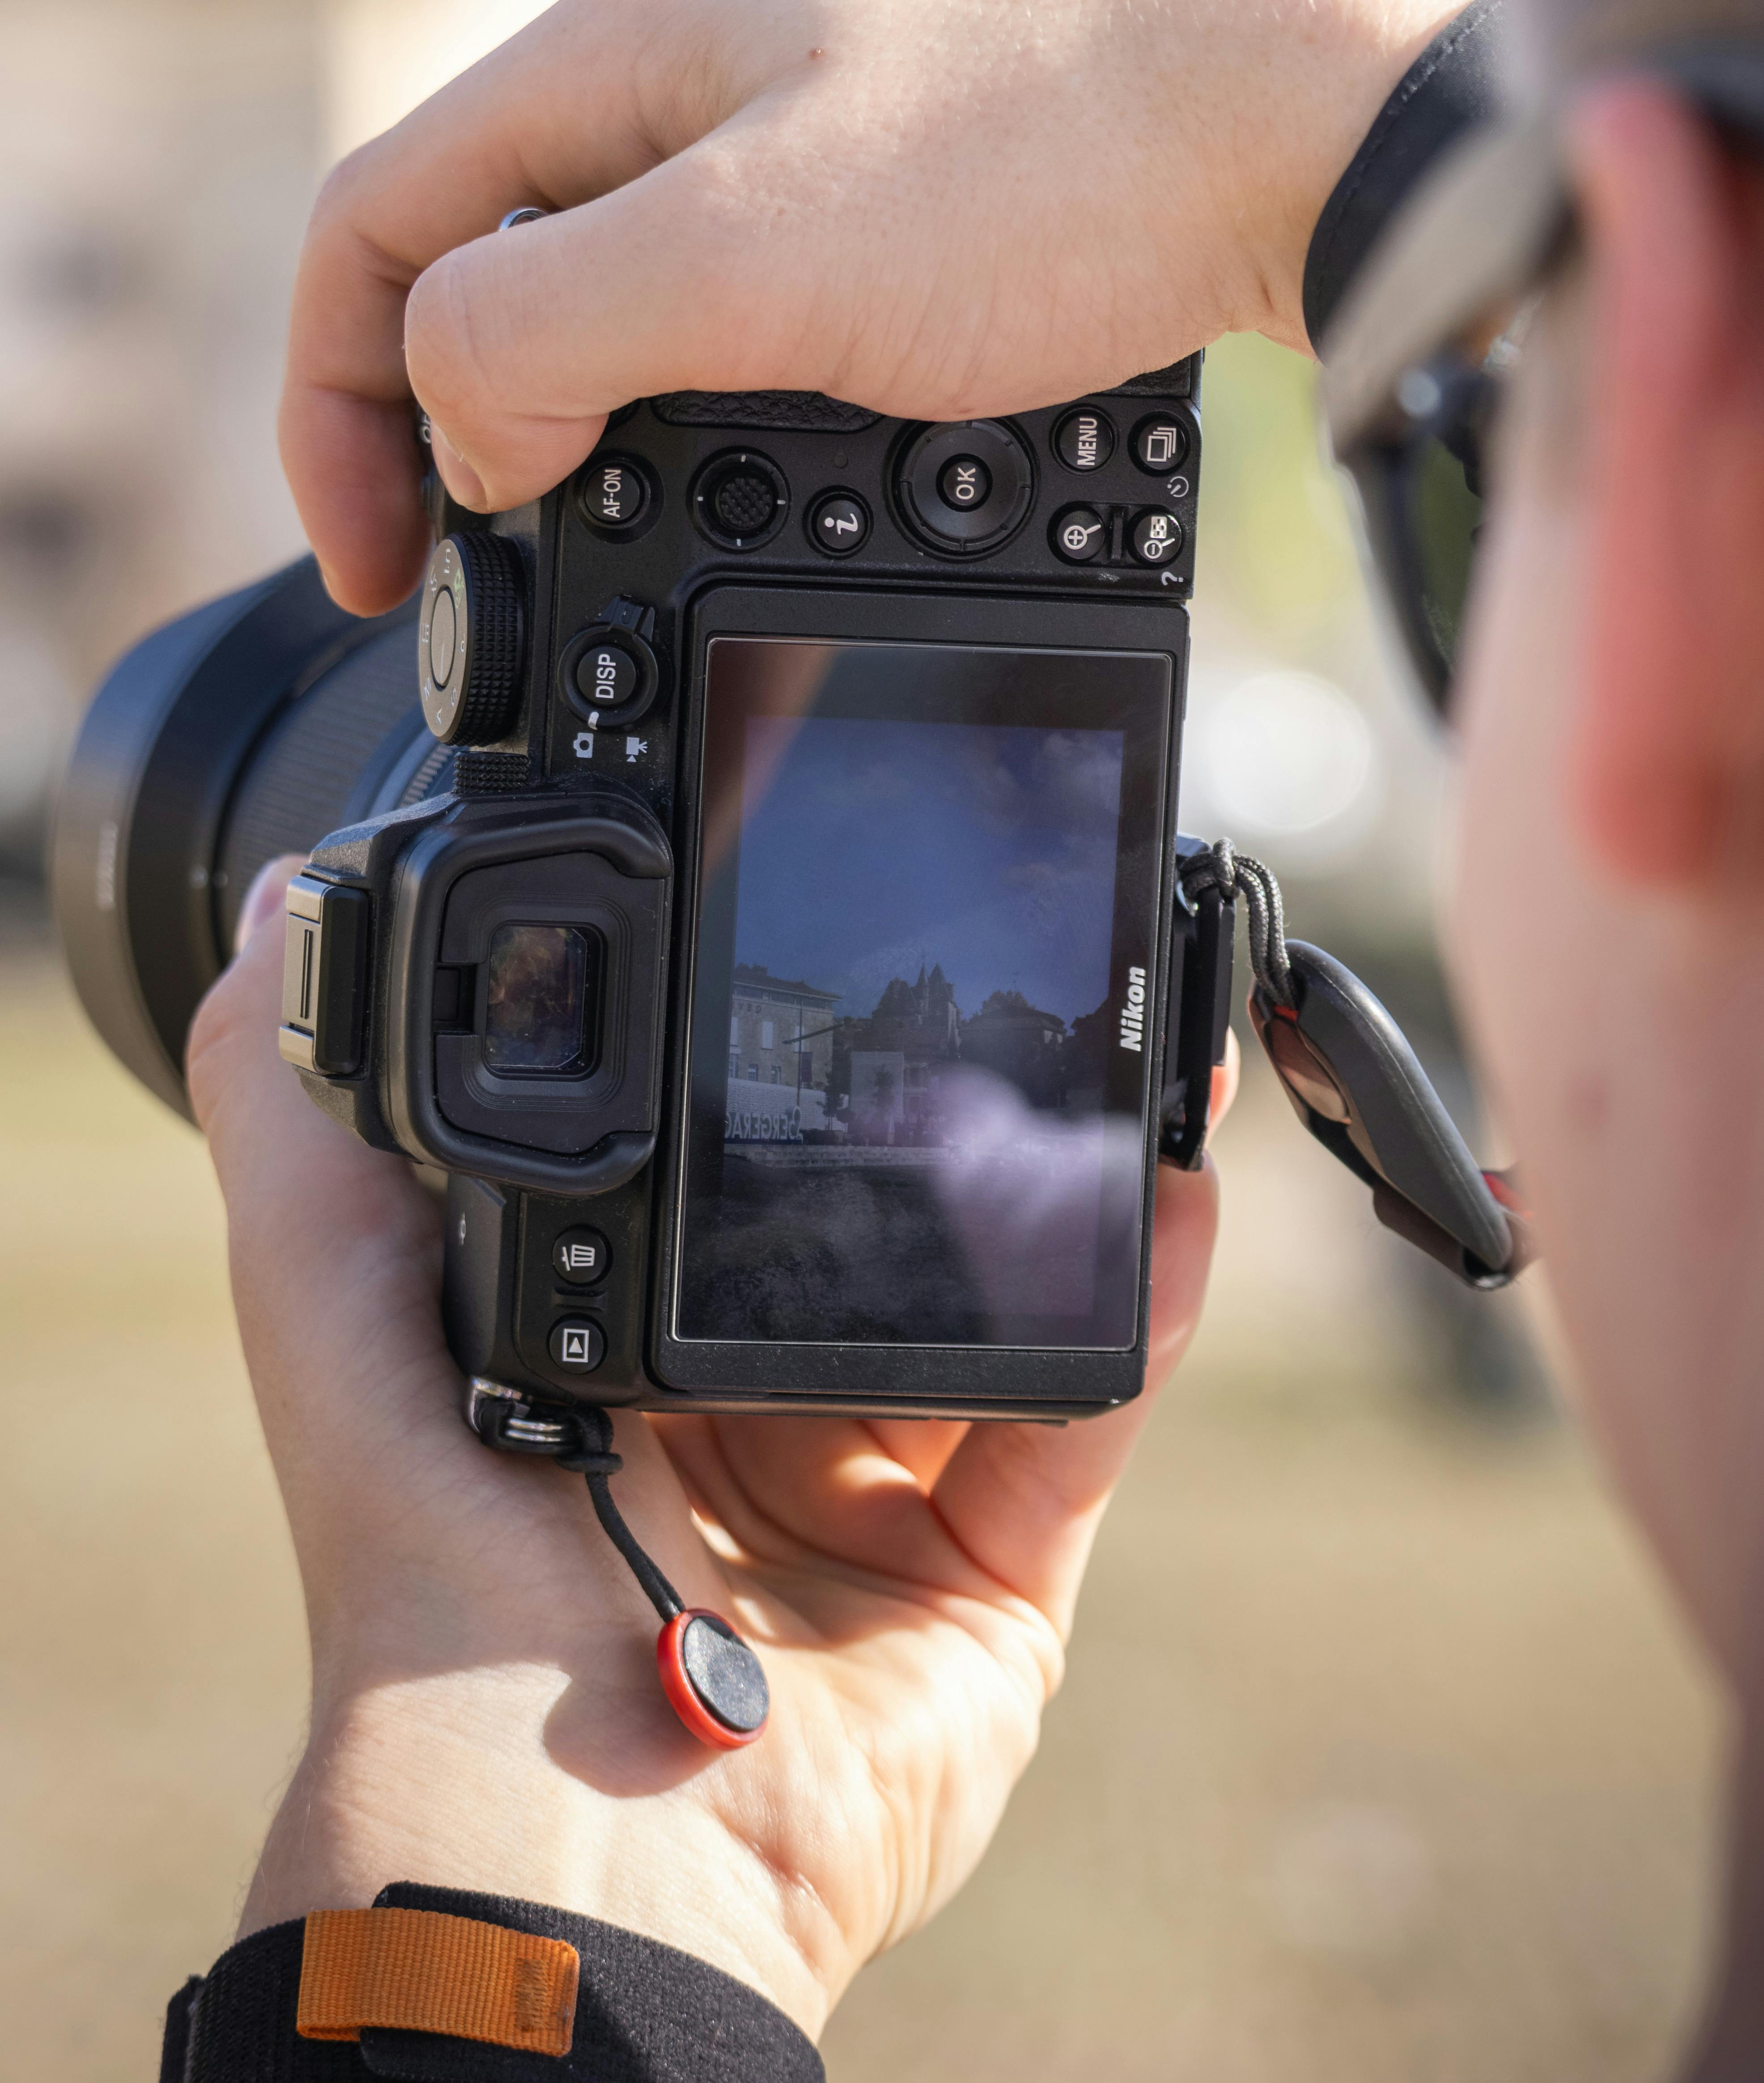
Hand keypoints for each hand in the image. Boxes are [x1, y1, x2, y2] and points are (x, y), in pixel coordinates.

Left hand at [187, 863, 1235, 2036]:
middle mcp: (746, 1416)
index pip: (711, 1170)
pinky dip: (1135, 1313)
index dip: (776, 1064)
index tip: (823, 940)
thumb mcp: (332, 1314)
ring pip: (1001, 1308)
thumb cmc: (434, 1572)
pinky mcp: (986, 1576)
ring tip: (1130, 1055)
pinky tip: (1167, 1197)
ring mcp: (877, 1498)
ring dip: (1071, 1189)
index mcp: (615, 1349)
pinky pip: (1079, 1417)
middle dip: (954, 1123)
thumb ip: (304, 1124)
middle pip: (876, 1233)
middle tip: (1012, 989)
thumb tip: (281, 914)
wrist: (575, 1832)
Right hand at [281, 0, 1513, 612]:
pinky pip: (743, 339)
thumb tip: (461, 433)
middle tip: (477, 593)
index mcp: (607, 62)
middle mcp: (687, 92)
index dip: (330, 412)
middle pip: (482, 274)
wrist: (1302, 112)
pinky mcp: (900, 223)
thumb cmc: (1050, 149)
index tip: (379, 573)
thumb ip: (548, 330)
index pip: (375, 230)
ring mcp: (797, 153)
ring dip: (578, 448)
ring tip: (596, 573)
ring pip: (616, 316)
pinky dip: (707, 439)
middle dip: (448, 440)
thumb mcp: (746, 249)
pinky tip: (750, 505)